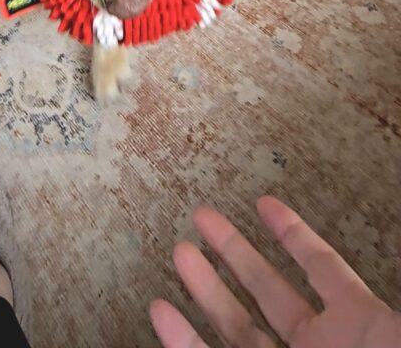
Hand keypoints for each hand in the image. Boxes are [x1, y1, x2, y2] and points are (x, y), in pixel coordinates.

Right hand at [151, 196, 400, 347]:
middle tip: (204, 217)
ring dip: (206, 287)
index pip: (322, 271)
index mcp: (359, 328)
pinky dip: (184, 341)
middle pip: (270, 294)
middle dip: (236, 253)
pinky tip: (161, 312)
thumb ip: (366, 305)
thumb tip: (327, 256)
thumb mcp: (388, 333)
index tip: (265, 204)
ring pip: (237, 328)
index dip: (293, 237)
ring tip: (180, 250)